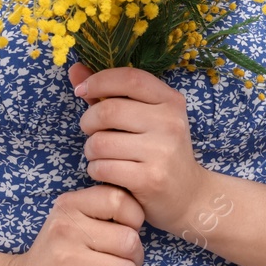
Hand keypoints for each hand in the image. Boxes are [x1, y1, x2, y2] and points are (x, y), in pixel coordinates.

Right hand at [0, 183, 145, 265]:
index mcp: (69, 205)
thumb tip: (143, 209)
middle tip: (121, 263)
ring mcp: (65, 260)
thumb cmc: (56, 253)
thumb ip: (101, 209)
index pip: (120, 200)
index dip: (134, 218)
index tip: (125, 230)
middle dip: (134, 257)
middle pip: (129, 240)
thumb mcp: (71, 219)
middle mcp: (66, 229)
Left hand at [68, 63, 213, 238]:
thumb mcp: (144, 118)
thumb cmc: (160, 152)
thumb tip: (75, 69)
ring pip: (101, 142)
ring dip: (90, 150)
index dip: (100, 80)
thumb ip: (109, 93)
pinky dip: (95, 170)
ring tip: (98, 155)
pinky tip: (105, 172)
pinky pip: (103, 168)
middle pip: (109, 111)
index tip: (82, 91)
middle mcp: (170, 123)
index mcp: (171, 101)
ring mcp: (162, 152)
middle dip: (88, 121)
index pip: (130, 78)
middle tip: (90, 131)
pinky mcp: (150, 179)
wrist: (190, 196)